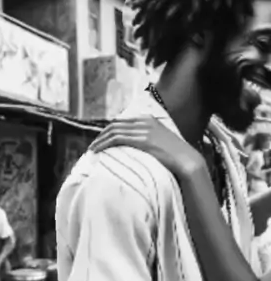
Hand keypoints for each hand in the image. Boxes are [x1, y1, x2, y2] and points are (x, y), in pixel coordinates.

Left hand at [88, 116, 204, 178]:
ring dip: (99, 140)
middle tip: (93, 145)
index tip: (100, 139)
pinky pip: (117, 139)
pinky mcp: (142, 139)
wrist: (188, 161)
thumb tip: (135, 146)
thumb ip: (147, 139)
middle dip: (101, 135)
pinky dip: (104, 144)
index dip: (108, 130)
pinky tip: (98, 151)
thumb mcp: (160, 142)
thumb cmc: (176, 157)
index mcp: (149, 119)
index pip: (122, 121)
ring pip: (113, 131)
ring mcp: (143, 129)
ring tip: (92, 150)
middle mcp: (145, 121)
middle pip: (115, 124)